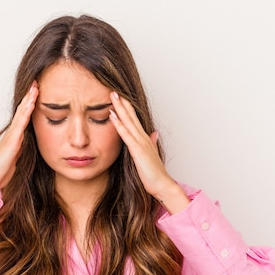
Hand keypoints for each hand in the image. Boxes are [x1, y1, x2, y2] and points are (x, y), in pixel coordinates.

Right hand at [0, 82, 38, 194]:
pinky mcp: (12, 141)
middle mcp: (13, 133)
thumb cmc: (2, 171)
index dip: (30, 104)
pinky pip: (21, 124)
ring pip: (21, 113)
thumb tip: (29, 147)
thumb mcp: (17, 158)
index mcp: (16, 137)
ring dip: (28, 100)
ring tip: (35, 87)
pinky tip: (31, 103)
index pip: (24, 116)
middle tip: (36, 82)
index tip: (37, 92)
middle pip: (22, 110)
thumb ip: (22, 150)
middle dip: (29, 96)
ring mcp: (12, 136)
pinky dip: (26, 112)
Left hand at [109, 91, 189, 213]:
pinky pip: (126, 134)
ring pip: (128, 121)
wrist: (162, 184)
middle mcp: (143, 137)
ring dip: (120, 108)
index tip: (120, 97)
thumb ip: (152, 143)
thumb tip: (154, 134)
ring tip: (113, 95)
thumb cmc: (155, 173)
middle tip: (114, 90)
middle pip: (131, 116)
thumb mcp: (152, 155)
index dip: (127, 108)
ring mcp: (141, 142)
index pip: (134, 119)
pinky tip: (113, 115)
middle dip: (122, 102)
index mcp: (144, 138)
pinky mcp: (138, 150)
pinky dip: (119, 124)